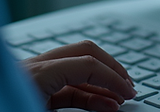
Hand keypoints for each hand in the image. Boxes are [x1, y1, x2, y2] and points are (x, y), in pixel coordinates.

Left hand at [22, 40, 136, 110]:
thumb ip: (77, 107)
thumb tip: (109, 106)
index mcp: (35, 74)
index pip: (87, 64)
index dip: (113, 78)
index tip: (128, 93)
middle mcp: (33, 68)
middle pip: (83, 52)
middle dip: (110, 68)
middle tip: (128, 85)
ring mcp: (32, 75)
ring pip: (75, 67)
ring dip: (100, 82)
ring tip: (118, 98)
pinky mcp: (32, 86)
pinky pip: (65, 83)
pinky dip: (86, 92)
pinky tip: (102, 103)